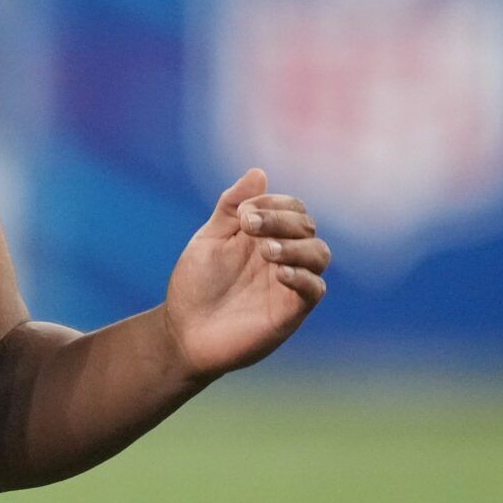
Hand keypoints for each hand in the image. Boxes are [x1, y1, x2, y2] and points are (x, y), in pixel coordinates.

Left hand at [162, 168, 329, 380]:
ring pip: (319, 254)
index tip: (244, 212)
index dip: (274, 203)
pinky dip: (302, 276)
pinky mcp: (290, 312)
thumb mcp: (210, 238)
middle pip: (306, 226)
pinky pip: (314, 290)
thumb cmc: (196, 284)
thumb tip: (259, 172)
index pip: (292, 208)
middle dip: (280, 219)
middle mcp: (283, 256)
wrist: (183, 330)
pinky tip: (279, 272)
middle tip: (249, 226)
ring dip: (296, 245)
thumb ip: (232, 207)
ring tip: (265, 250)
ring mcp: (289, 284)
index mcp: (265, 235)